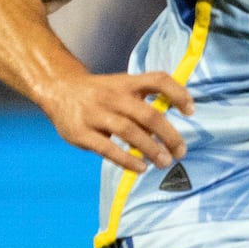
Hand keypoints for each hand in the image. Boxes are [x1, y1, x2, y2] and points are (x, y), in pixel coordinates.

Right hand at [36, 70, 194, 172]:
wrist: (58, 89)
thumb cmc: (99, 94)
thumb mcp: (120, 87)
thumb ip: (142, 103)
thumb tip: (169, 129)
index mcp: (126, 83)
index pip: (157, 80)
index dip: (177, 93)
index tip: (191, 110)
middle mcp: (112, 96)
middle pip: (147, 115)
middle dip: (169, 135)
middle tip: (180, 151)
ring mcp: (95, 114)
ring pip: (129, 132)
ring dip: (151, 149)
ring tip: (164, 162)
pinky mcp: (81, 133)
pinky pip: (107, 148)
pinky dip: (127, 160)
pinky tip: (141, 168)